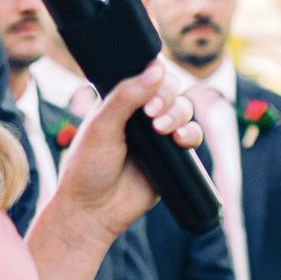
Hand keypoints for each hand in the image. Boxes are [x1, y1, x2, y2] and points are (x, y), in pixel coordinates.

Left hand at [44, 65, 201, 240]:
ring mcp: (158, 136)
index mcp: (120, 101)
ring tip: (162, 130)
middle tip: (151, 113)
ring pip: (183, 110)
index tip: (148, 89)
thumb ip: (126, 96)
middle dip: (167, 97)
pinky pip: (192, 138)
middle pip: (170, 89)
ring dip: (178, 114)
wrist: (94, 210)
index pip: (147, 75)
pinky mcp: (172, 158)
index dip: (154, 76)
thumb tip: (156, 69)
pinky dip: (191, 134)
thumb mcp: (102, 125)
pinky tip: (180, 140)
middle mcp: (140, 115)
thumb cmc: (88, 167)